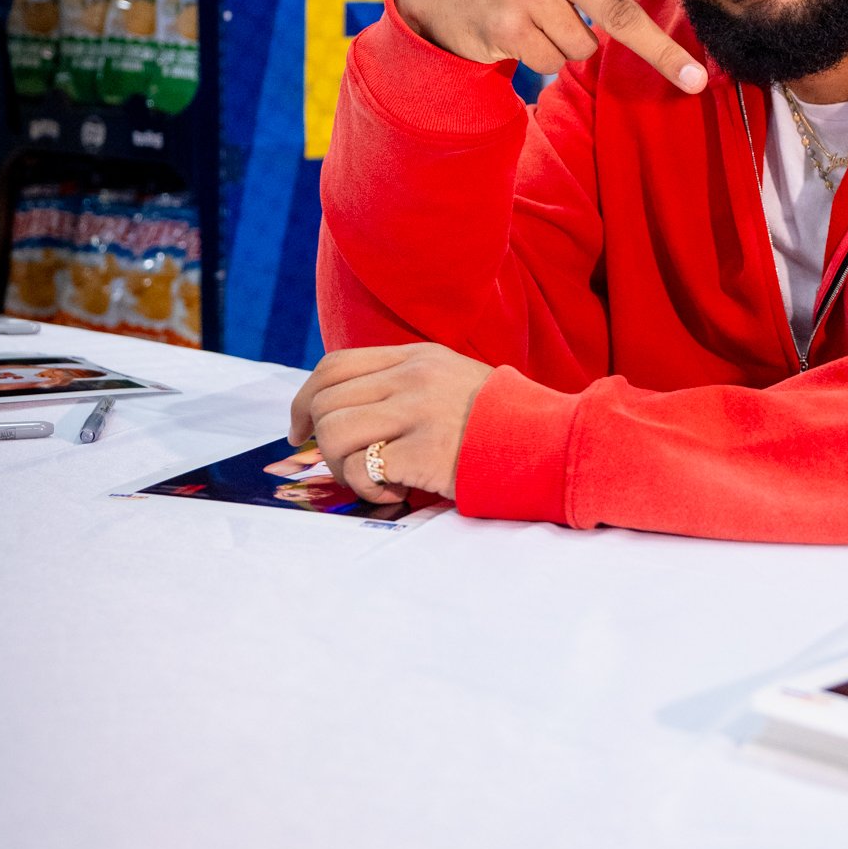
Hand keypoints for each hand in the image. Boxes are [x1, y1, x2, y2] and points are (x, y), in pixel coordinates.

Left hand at [287, 343, 494, 503]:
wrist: (547, 443)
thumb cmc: (497, 422)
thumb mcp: (451, 380)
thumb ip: (403, 384)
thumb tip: (342, 411)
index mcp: (417, 356)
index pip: (335, 366)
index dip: (304, 400)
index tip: (300, 430)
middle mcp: (413, 377)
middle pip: (327, 402)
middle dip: (322, 442)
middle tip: (345, 466)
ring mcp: (418, 411)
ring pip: (335, 433)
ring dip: (343, 467)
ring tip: (374, 480)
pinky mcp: (424, 450)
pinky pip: (362, 469)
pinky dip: (367, 489)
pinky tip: (395, 492)